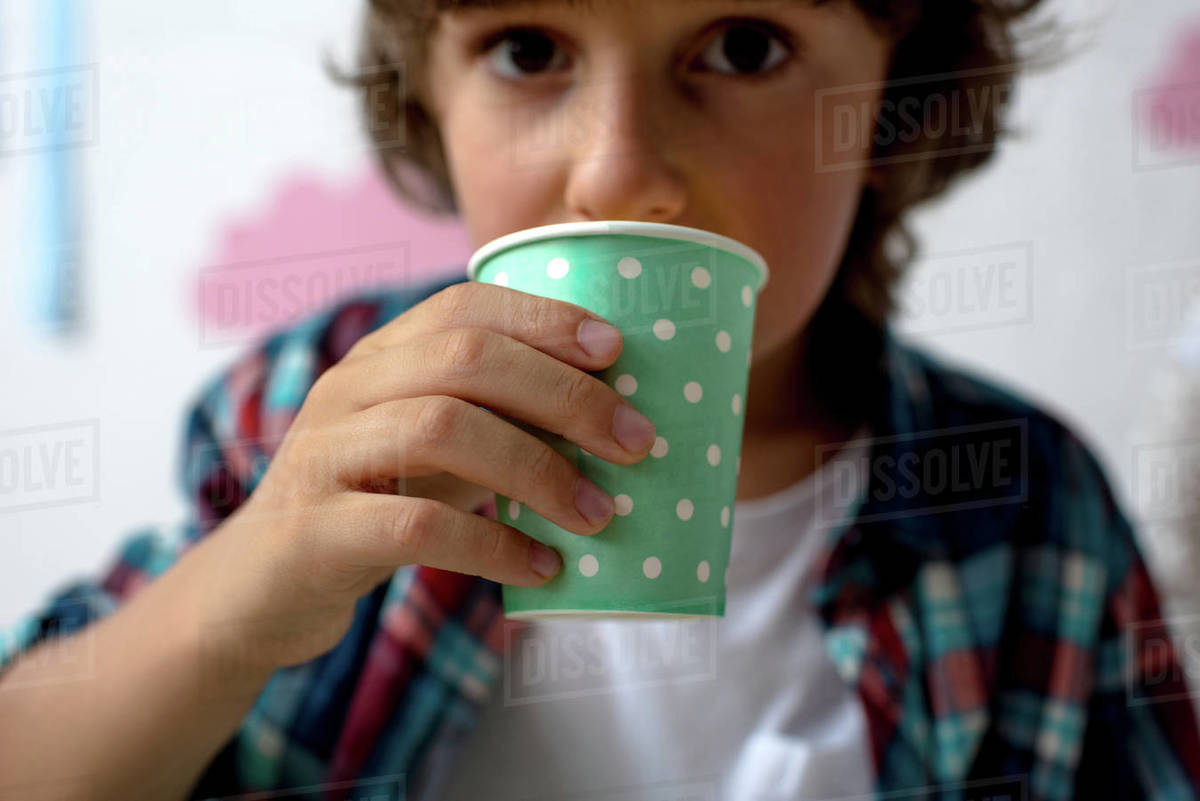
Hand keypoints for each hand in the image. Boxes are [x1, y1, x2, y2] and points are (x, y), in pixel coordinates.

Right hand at [200, 282, 657, 669]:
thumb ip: (497, 419)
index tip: (617, 350)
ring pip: (440, 429)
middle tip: (635, 441)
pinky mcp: (316, 531)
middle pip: (464, 359)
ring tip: (599, 514)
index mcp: (379, 359)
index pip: (463, 306)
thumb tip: (613, 418)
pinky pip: (417, 525)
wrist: (261, 590)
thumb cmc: (371, 507)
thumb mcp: (432, 450)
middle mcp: (347, 390)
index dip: (545, 318)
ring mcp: (325, 456)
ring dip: (537, 470)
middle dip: (563, 394)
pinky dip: (494, 545)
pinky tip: (543, 567)